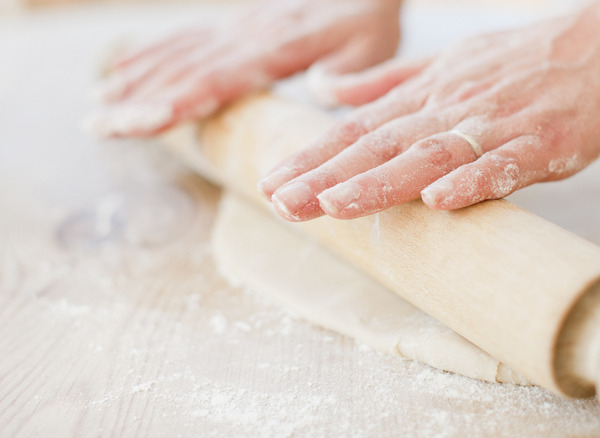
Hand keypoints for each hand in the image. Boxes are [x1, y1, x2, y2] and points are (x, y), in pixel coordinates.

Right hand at [86, 0, 401, 136]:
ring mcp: (234, 31)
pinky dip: (150, 55)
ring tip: (95, 107)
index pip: (219, 77)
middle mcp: (245, 38)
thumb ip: (345, 72)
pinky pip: (184, 40)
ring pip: (176, 56)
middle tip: (96, 125)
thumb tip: (320, 89)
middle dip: (138, 99)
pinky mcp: (232, 29)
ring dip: (134, 80)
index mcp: (276, 48)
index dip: (178, 99)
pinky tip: (121, 68)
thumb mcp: (368, 47)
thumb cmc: (366, 22)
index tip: (141, 120)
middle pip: (183, 70)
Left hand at [259, 11, 599, 220]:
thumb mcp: (443, 63)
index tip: (272, 183)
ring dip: (383, 181)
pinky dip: (474, 180)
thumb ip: (384, 82)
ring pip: (431, 154)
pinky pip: (505, 163)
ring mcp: (496, 124)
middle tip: (282, 203)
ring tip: (337, 206)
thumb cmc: (520, 59)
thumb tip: (323, 89)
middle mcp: (451, 107)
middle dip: (328, 176)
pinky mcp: (543, 142)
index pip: (358, 128)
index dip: (314, 157)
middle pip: (381, 144)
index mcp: (426, 94)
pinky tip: (441, 201)